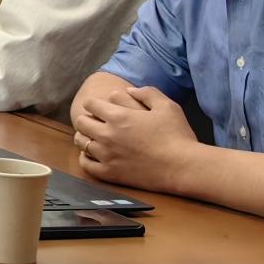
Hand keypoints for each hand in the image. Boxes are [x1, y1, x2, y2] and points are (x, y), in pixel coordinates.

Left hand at [73, 87, 200, 188]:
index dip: (95, 104)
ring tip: (95, 138)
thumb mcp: (167, 106)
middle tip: (97, 122)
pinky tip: (94, 155)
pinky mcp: (109, 173)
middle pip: (81, 122)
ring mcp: (106, 155)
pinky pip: (85, 164)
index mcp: (118, 116)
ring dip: (85, 137)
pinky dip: (86, 158)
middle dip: (88, 118)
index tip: (101, 108)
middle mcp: (107, 135)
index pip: (90, 104)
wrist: (183, 167)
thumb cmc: (177, 135)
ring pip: (81, 142)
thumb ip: (147, 93)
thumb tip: (128, 90)